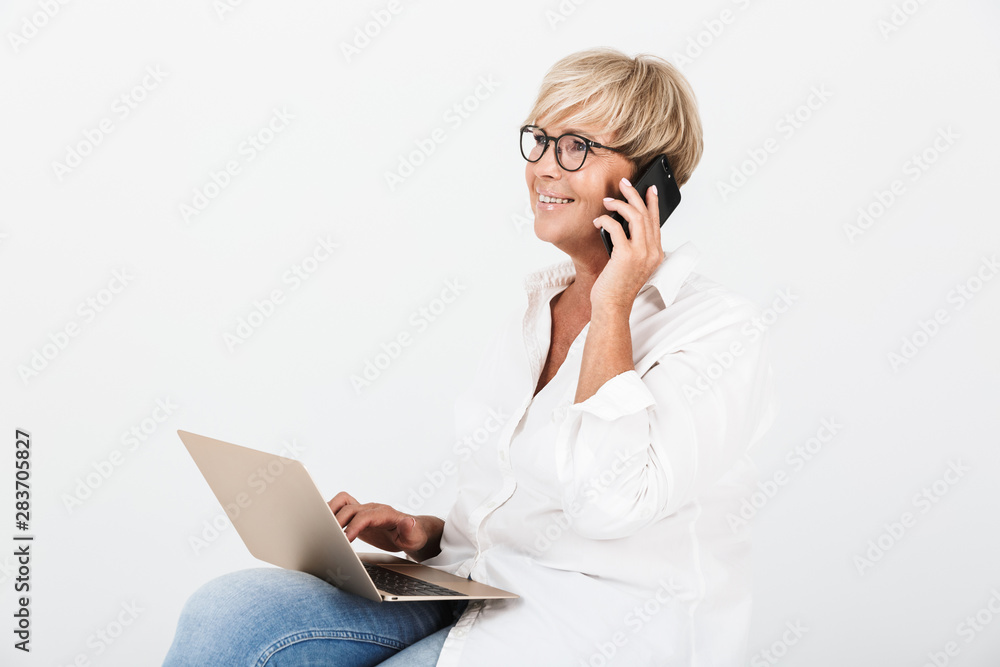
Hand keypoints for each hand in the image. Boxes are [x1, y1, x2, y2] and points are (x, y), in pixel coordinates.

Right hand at [327, 491, 439, 559]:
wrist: (411, 532)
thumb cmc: (413, 535)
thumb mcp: (415, 537)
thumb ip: (410, 530)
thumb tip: (408, 521)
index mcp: (385, 513)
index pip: (366, 516)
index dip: (354, 526)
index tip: (346, 539)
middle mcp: (372, 509)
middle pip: (350, 508)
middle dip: (338, 521)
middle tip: (330, 537)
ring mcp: (363, 511)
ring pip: (342, 502)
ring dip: (330, 512)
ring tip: (321, 527)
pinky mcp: (357, 517)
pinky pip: (340, 509)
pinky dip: (330, 514)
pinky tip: (324, 527)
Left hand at [591, 177, 665, 312]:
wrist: (613, 306)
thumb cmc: (618, 287)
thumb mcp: (631, 264)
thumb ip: (634, 246)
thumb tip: (622, 223)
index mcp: (656, 253)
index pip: (656, 221)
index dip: (653, 203)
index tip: (649, 189)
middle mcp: (652, 252)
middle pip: (646, 214)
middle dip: (635, 194)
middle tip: (624, 183)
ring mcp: (641, 253)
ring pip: (635, 216)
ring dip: (620, 204)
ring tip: (608, 200)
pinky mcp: (626, 255)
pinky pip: (616, 228)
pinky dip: (606, 221)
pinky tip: (598, 221)